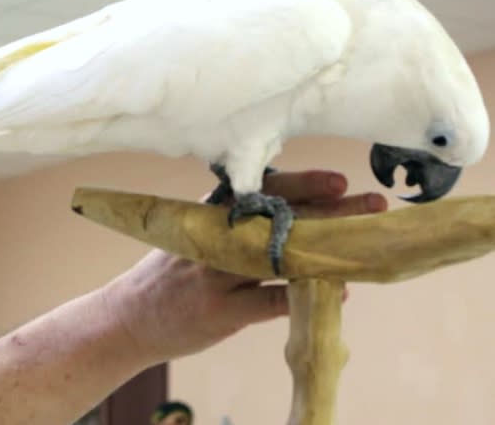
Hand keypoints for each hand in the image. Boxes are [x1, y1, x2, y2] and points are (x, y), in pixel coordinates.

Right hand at [103, 169, 386, 362]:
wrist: (128, 319)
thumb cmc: (166, 276)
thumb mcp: (189, 238)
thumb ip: (229, 226)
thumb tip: (290, 218)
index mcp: (206, 215)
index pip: (259, 190)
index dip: (302, 184)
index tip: (338, 181)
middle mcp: (213, 239)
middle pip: (278, 219)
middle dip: (328, 211)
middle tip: (371, 204)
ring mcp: (216, 274)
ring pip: (280, 257)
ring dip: (325, 252)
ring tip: (363, 249)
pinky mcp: (220, 311)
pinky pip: (270, 301)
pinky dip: (303, 297)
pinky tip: (333, 294)